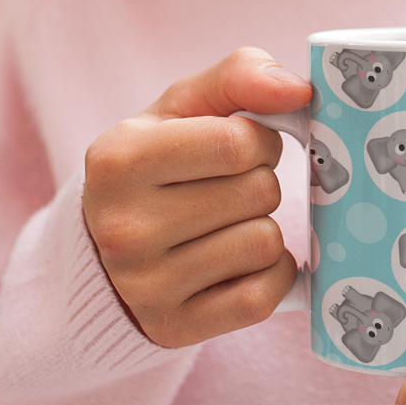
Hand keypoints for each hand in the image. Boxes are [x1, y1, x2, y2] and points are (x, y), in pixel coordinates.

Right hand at [83, 47, 312, 346]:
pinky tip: (238, 264)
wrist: (105, 250)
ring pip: (265, 244)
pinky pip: (261, 298)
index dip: (259, 140)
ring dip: (261, 228)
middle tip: (226, 189)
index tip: (239, 146)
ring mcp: (145, 286)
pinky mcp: (173, 328)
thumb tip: (300, 90)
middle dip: (258, 183)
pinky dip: (268, 276)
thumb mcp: (182, 108)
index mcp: (117, 160)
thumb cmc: (159, 165)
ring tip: (224, 225)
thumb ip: (240, 77)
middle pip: (258, 193)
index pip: (238, 143)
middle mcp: (123, 227)